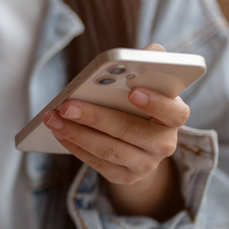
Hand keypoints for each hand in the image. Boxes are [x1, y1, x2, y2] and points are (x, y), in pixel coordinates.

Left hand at [43, 44, 189, 185]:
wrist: (140, 142)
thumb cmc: (140, 101)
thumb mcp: (148, 81)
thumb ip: (149, 63)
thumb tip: (147, 52)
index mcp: (174, 116)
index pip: (175, 112)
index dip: (156, 103)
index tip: (133, 91)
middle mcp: (165, 144)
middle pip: (131, 132)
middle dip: (96, 117)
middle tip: (67, 106)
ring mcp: (146, 164)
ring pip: (109, 150)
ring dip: (77, 133)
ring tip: (53, 119)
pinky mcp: (125, 177)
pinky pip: (98, 163)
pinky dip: (76, 146)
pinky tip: (58, 132)